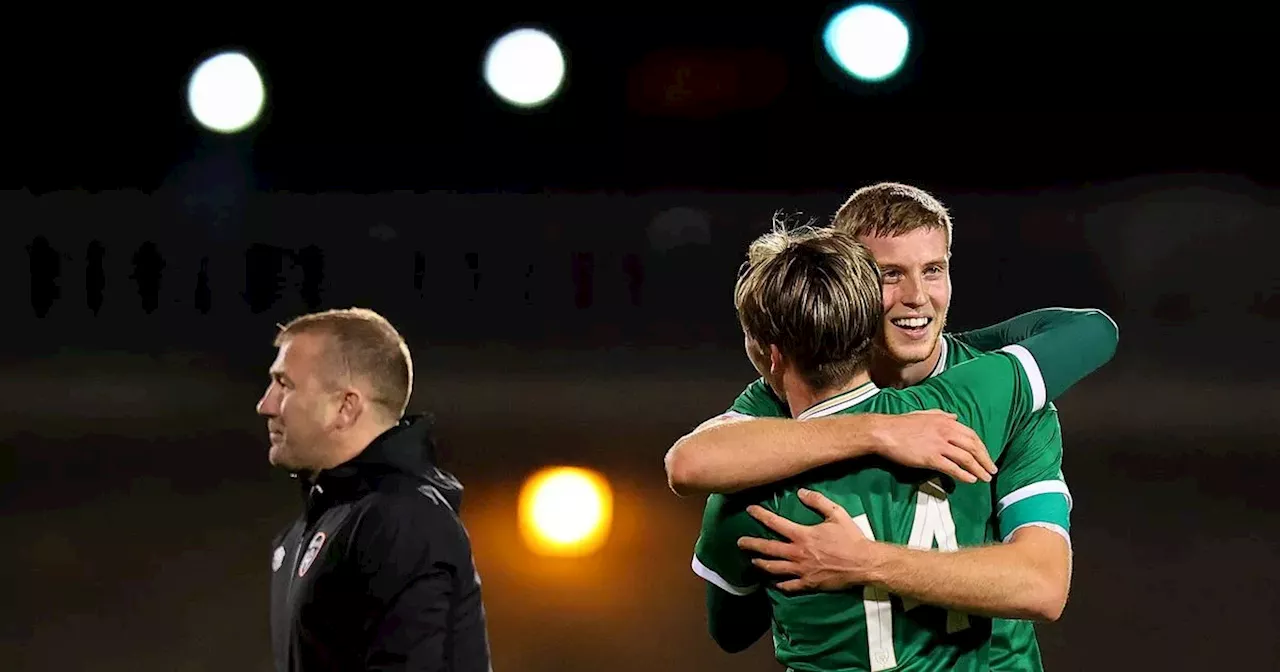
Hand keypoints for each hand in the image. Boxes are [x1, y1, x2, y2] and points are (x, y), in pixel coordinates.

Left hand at [737, 488, 877, 591]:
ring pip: (775, 569)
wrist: (864, 563)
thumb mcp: (836, 514)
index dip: (761, 515)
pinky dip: (780, 584)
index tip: (749, 510)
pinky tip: (774, 583)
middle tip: (739, 543)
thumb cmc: (850, 538)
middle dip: (752, 545)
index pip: (775, 523)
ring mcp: (801, 571)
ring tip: (753, 561)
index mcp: (802, 535)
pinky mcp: (808, 584)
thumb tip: (800, 492)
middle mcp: (797, 553)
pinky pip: (789, 586)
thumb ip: (818, 501)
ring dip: (762, 564)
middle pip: (768, 549)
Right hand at [872, 410, 995, 483]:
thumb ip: (942, 415)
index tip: (987, 457)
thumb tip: (955, 417)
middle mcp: (946, 432)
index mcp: (946, 421)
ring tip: (985, 479)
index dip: (982, 448)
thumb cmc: (901, 424)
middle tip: (992, 470)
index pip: (972, 435)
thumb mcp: (925, 414)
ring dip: (978, 470)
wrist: (884, 432)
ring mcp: (939, 445)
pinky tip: (970, 480)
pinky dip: (964, 475)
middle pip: (973, 447)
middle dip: (985, 460)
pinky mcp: (931, 458)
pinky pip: (952, 468)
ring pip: (966, 458)